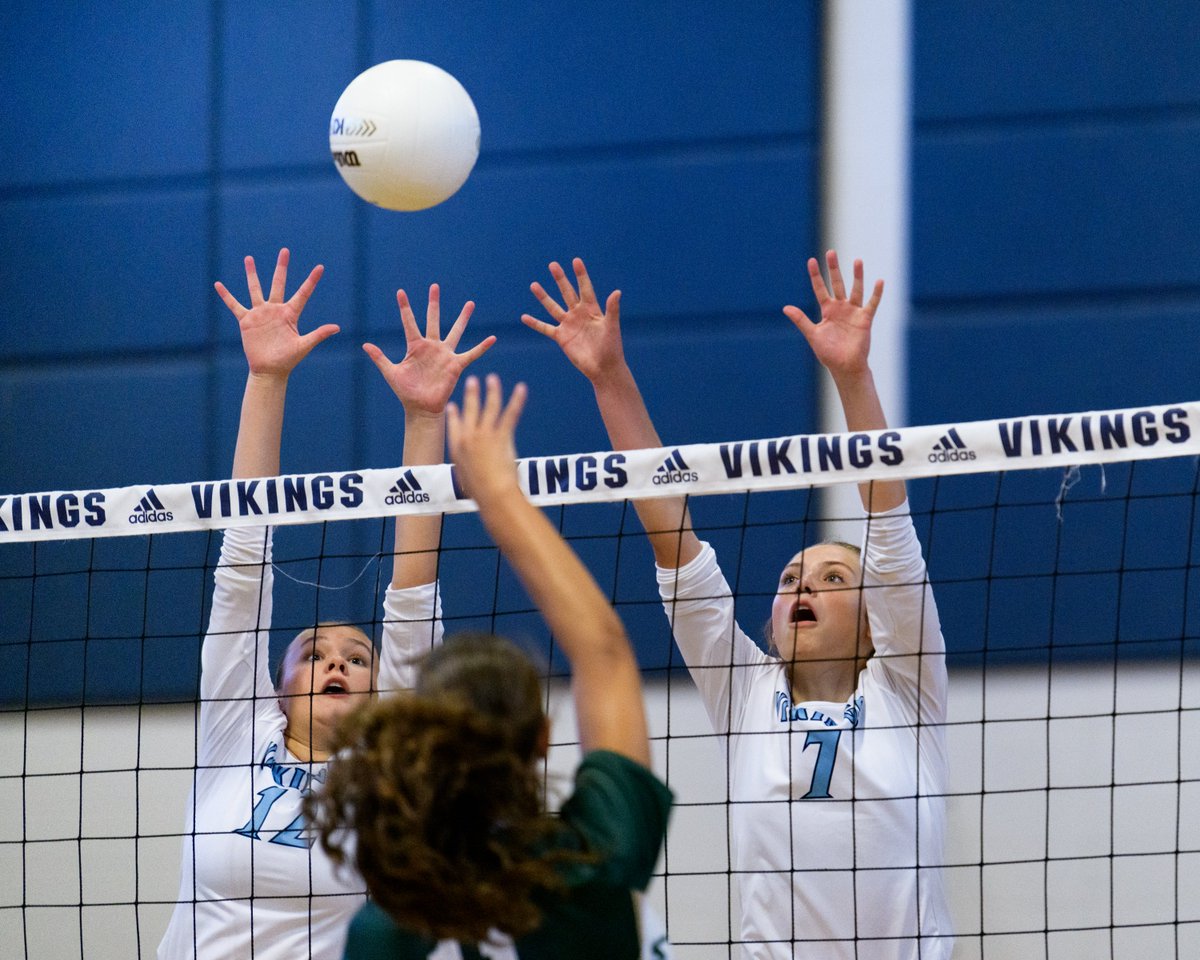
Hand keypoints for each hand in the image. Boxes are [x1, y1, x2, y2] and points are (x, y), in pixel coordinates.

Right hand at [215, 248, 337, 377]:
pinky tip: (218, 284)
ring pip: (255, 289)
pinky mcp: (247, 320)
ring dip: (252, 274)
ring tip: (249, 258)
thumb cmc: (288, 360)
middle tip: (285, 251)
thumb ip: (318, 335)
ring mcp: (260, 313)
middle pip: (278, 283)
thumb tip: (337, 328)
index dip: (311, 281)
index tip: (320, 267)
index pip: (303, 293)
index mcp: (290, 314)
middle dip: (281, 268)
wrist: (269, 370)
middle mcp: (275, 310)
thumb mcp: (304, 346)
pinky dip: (226, 295)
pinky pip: (234, 305)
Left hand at [364, 285, 495, 417]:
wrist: (421, 408)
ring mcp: (445, 354)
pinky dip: (481, 347)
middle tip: (434, 286)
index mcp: (415, 346)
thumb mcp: (391, 373)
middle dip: (433, 303)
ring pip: (455, 331)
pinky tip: (492, 338)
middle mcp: (431, 346)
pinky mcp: (455, 365)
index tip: (400, 292)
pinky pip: (471, 354)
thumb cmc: (406, 392)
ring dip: (462, 318)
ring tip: (470, 303)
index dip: (405, 307)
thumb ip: (380, 358)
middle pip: (433, 319)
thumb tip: (365, 345)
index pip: (409, 322)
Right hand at [447, 374, 526, 503]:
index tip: (453, 405)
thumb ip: (468, 473)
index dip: (454, 414)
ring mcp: (485, 434)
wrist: (492, 495)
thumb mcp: (467, 483)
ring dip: (492, 391)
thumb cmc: (481, 494)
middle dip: (472, 394)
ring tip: (492, 379)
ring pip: (489, 407)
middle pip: (470, 410)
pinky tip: (521, 389)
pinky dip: (517, 400)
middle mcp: (468, 437)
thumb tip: (469, 481)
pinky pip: (511, 414)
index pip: (453, 425)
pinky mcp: (502, 435)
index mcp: (457, 449)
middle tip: (472, 381)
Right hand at [522, 258, 623, 381]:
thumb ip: (612, 309)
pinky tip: (524, 317)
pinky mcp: (561, 337)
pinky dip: (535, 323)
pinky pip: (545, 328)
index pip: (585, 288)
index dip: (581, 275)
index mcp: (592, 310)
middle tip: (553, 265)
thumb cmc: (612, 347)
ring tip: (534, 285)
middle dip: (560, 279)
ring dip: (543, 297)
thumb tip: (617, 292)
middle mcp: (579, 314)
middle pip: (567, 293)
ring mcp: (569, 325)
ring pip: (553, 307)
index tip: (576, 261)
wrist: (603, 368)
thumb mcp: (612, 326)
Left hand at [782, 250, 883, 380]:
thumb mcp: (813, 334)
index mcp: (827, 310)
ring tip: (857, 260)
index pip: (820, 289)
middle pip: (837, 284)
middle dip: (834, 269)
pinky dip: (876, 294)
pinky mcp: (865, 319)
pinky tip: (879, 281)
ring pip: (856, 290)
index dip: (816, 275)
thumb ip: (801, 320)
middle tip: (831, 252)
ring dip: (857, 276)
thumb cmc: (828, 353)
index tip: (811, 261)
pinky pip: (871, 304)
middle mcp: (841, 308)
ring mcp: (854, 312)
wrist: (845, 366)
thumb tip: (785, 307)